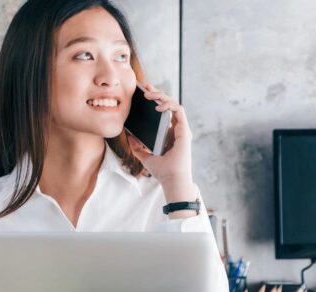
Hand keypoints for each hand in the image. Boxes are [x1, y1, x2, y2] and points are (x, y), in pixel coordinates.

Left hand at [129, 83, 198, 207]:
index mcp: (169, 134)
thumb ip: (138, 147)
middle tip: (144, 87)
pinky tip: (157, 106)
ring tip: (149, 94)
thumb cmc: (162, 171)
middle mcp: (176, 129)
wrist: (171, 179)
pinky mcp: (184, 129)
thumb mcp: (145, 156)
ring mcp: (181, 128)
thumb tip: (130, 136)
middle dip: (156, 93)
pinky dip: (169, 105)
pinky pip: (178, 110)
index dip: (154, 100)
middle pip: (168, 105)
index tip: (143, 92)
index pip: (162, 112)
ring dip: (161, 96)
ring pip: (174, 104)